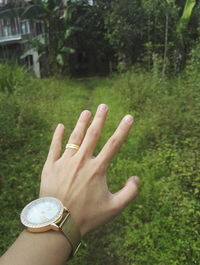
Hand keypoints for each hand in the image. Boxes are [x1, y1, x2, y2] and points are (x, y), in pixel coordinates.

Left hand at [39, 104, 138, 236]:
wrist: (59, 223)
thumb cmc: (88, 216)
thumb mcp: (114, 208)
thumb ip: (129, 193)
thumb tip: (136, 178)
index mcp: (97, 169)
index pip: (114, 144)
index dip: (123, 129)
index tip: (129, 117)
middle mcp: (82, 161)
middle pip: (93, 135)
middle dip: (100, 119)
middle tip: (103, 106)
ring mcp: (64, 162)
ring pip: (74, 138)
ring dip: (81, 123)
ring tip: (86, 112)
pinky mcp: (50, 166)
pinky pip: (54, 147)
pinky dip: (57, 136)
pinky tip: (60, 126)